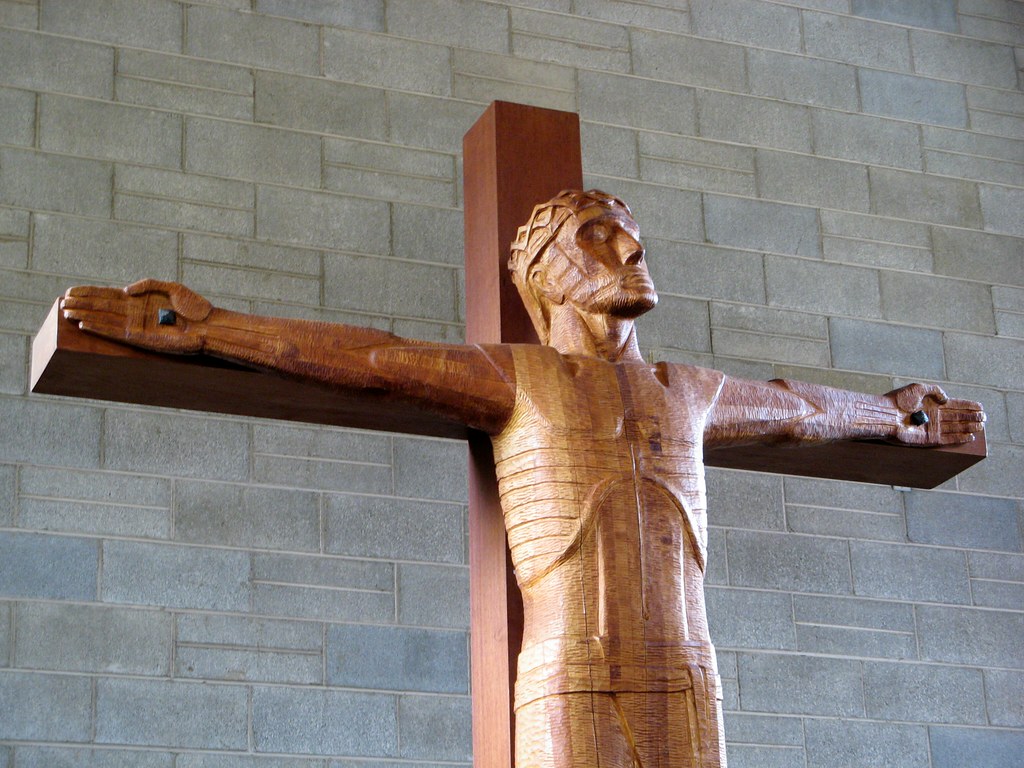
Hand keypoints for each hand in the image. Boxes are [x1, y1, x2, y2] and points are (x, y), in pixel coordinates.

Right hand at [61, 279, 212, 354]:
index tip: (70, 291)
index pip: (109, 295)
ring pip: (104, 320)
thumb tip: (124, 290)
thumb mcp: (171, 286)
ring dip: (85, 316)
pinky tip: (85, 324)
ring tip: (67, 312)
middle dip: (82, 304)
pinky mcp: (141, 339)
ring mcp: (137, 326)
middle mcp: (135, 314)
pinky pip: (115, 333)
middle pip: (102, 307)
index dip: (90, 293)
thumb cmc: (194, 307)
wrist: (209, 325)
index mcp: (140, 301)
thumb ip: (147, 284)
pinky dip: (100, 328)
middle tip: (62, 303)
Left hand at [886, 383, 984, 445]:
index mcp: (931, 405)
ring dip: (968, 428)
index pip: (954, 406)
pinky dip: (959, 438)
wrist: (886, 414)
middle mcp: (933, 417)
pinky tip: (970, 436)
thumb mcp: (918, 388)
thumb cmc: (898, 400)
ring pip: (955, 428)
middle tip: (984, 418)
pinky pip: (947, 439)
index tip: (980, 407)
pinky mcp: (928, 439)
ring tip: (981, 426)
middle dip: (971, 418)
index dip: (967, 406)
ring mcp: (931, 429)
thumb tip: (947, 399)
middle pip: (957, 418)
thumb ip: (935, 390)